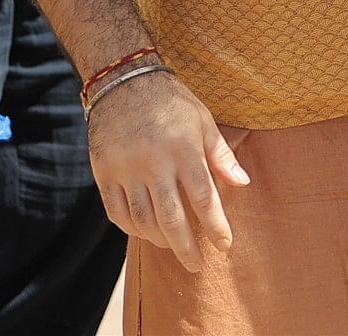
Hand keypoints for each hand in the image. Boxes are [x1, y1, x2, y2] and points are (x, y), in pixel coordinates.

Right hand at [88, 69, 249, 273]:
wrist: (122, 81)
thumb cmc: (171, 102)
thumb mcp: (203, 121)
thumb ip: (221, 156)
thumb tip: (243, 185)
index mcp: (184, 150)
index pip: (204, 198)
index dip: (216, 226)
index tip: (225, 246)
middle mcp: (154, 164)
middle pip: (172, 219)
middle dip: (186, 248)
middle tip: (196, 265)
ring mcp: (126, 170)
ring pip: (143, 220)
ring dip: (159, 240)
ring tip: (173, 247)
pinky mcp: (104, 173)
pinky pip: (116, 212)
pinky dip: (131, 228)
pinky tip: (144, 232)